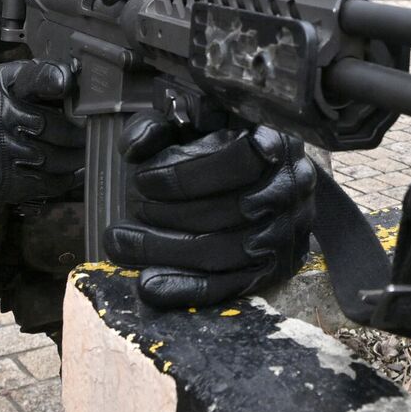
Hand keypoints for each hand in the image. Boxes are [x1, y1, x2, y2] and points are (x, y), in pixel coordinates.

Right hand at [0, 60, 82, 203]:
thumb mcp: (2, 83)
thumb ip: (36, 78)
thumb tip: (78, 80)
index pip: (30, 79)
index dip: (53, 80)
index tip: (69, 83)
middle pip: (50, 126)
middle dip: (78, 133)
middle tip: (93, 134)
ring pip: (51, 158)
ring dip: (76, 158)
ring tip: (86, 153)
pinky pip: (43, 183)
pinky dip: (66, 179)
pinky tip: (75, 173)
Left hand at [109, 115, 314, 308]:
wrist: (266, 182)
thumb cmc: (220, 148)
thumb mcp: (190, 123)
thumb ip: (160, 127)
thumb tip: (134, 148)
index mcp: (276, 141)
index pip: (239, 159)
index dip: (186, 174)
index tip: (143, 178)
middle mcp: (289, 187)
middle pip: (229, 209)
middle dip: (166, 213)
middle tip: (129, 208)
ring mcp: (285, 231)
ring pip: (223, 251)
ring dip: (165, 250)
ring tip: (121, 242)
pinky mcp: (274, 268)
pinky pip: (228, 286)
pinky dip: (185, 288)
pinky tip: (149, 284)